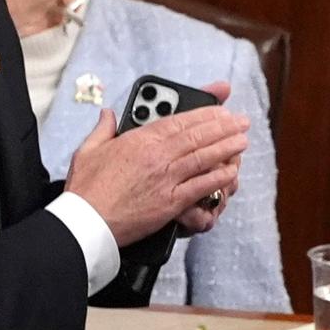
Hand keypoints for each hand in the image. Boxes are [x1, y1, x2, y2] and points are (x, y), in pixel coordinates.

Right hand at [65, 80, 247, 245]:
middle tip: (240, 121)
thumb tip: (108, 114)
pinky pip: (201, 187)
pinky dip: (218, 178)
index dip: (202, 113)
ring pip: (203, 158)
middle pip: (196, 136)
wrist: (87, 220)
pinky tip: (232, 171)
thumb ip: (103, 129)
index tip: (219, 108)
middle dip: (222, 127)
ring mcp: (166, 179)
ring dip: (226, 148)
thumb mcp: (89, 150)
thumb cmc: (86, 188)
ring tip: (243, 140)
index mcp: (138, 141)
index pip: (177, 121)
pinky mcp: (171, 202)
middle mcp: (156, 157)